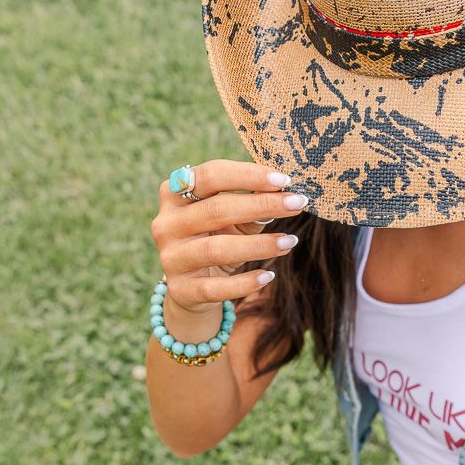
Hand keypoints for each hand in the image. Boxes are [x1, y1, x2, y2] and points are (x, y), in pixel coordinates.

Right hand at [151, 159, 308, 315]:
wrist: (192, 286)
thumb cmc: (216, 238)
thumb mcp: (232, 218)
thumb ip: (252, 205)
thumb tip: (285, 195)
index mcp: (174, 193)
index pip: (211, 175)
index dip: (248, 176)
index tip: (284, 180)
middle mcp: (167, 223)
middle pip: (216, 209)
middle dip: (262, 205)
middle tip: (297, 203)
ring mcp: (171, 257)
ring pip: (216, 249)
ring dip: (259, 245)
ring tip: (290, 241)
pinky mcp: (181, 289)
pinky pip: (215, 288)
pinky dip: (245, 283)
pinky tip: (269, 276)